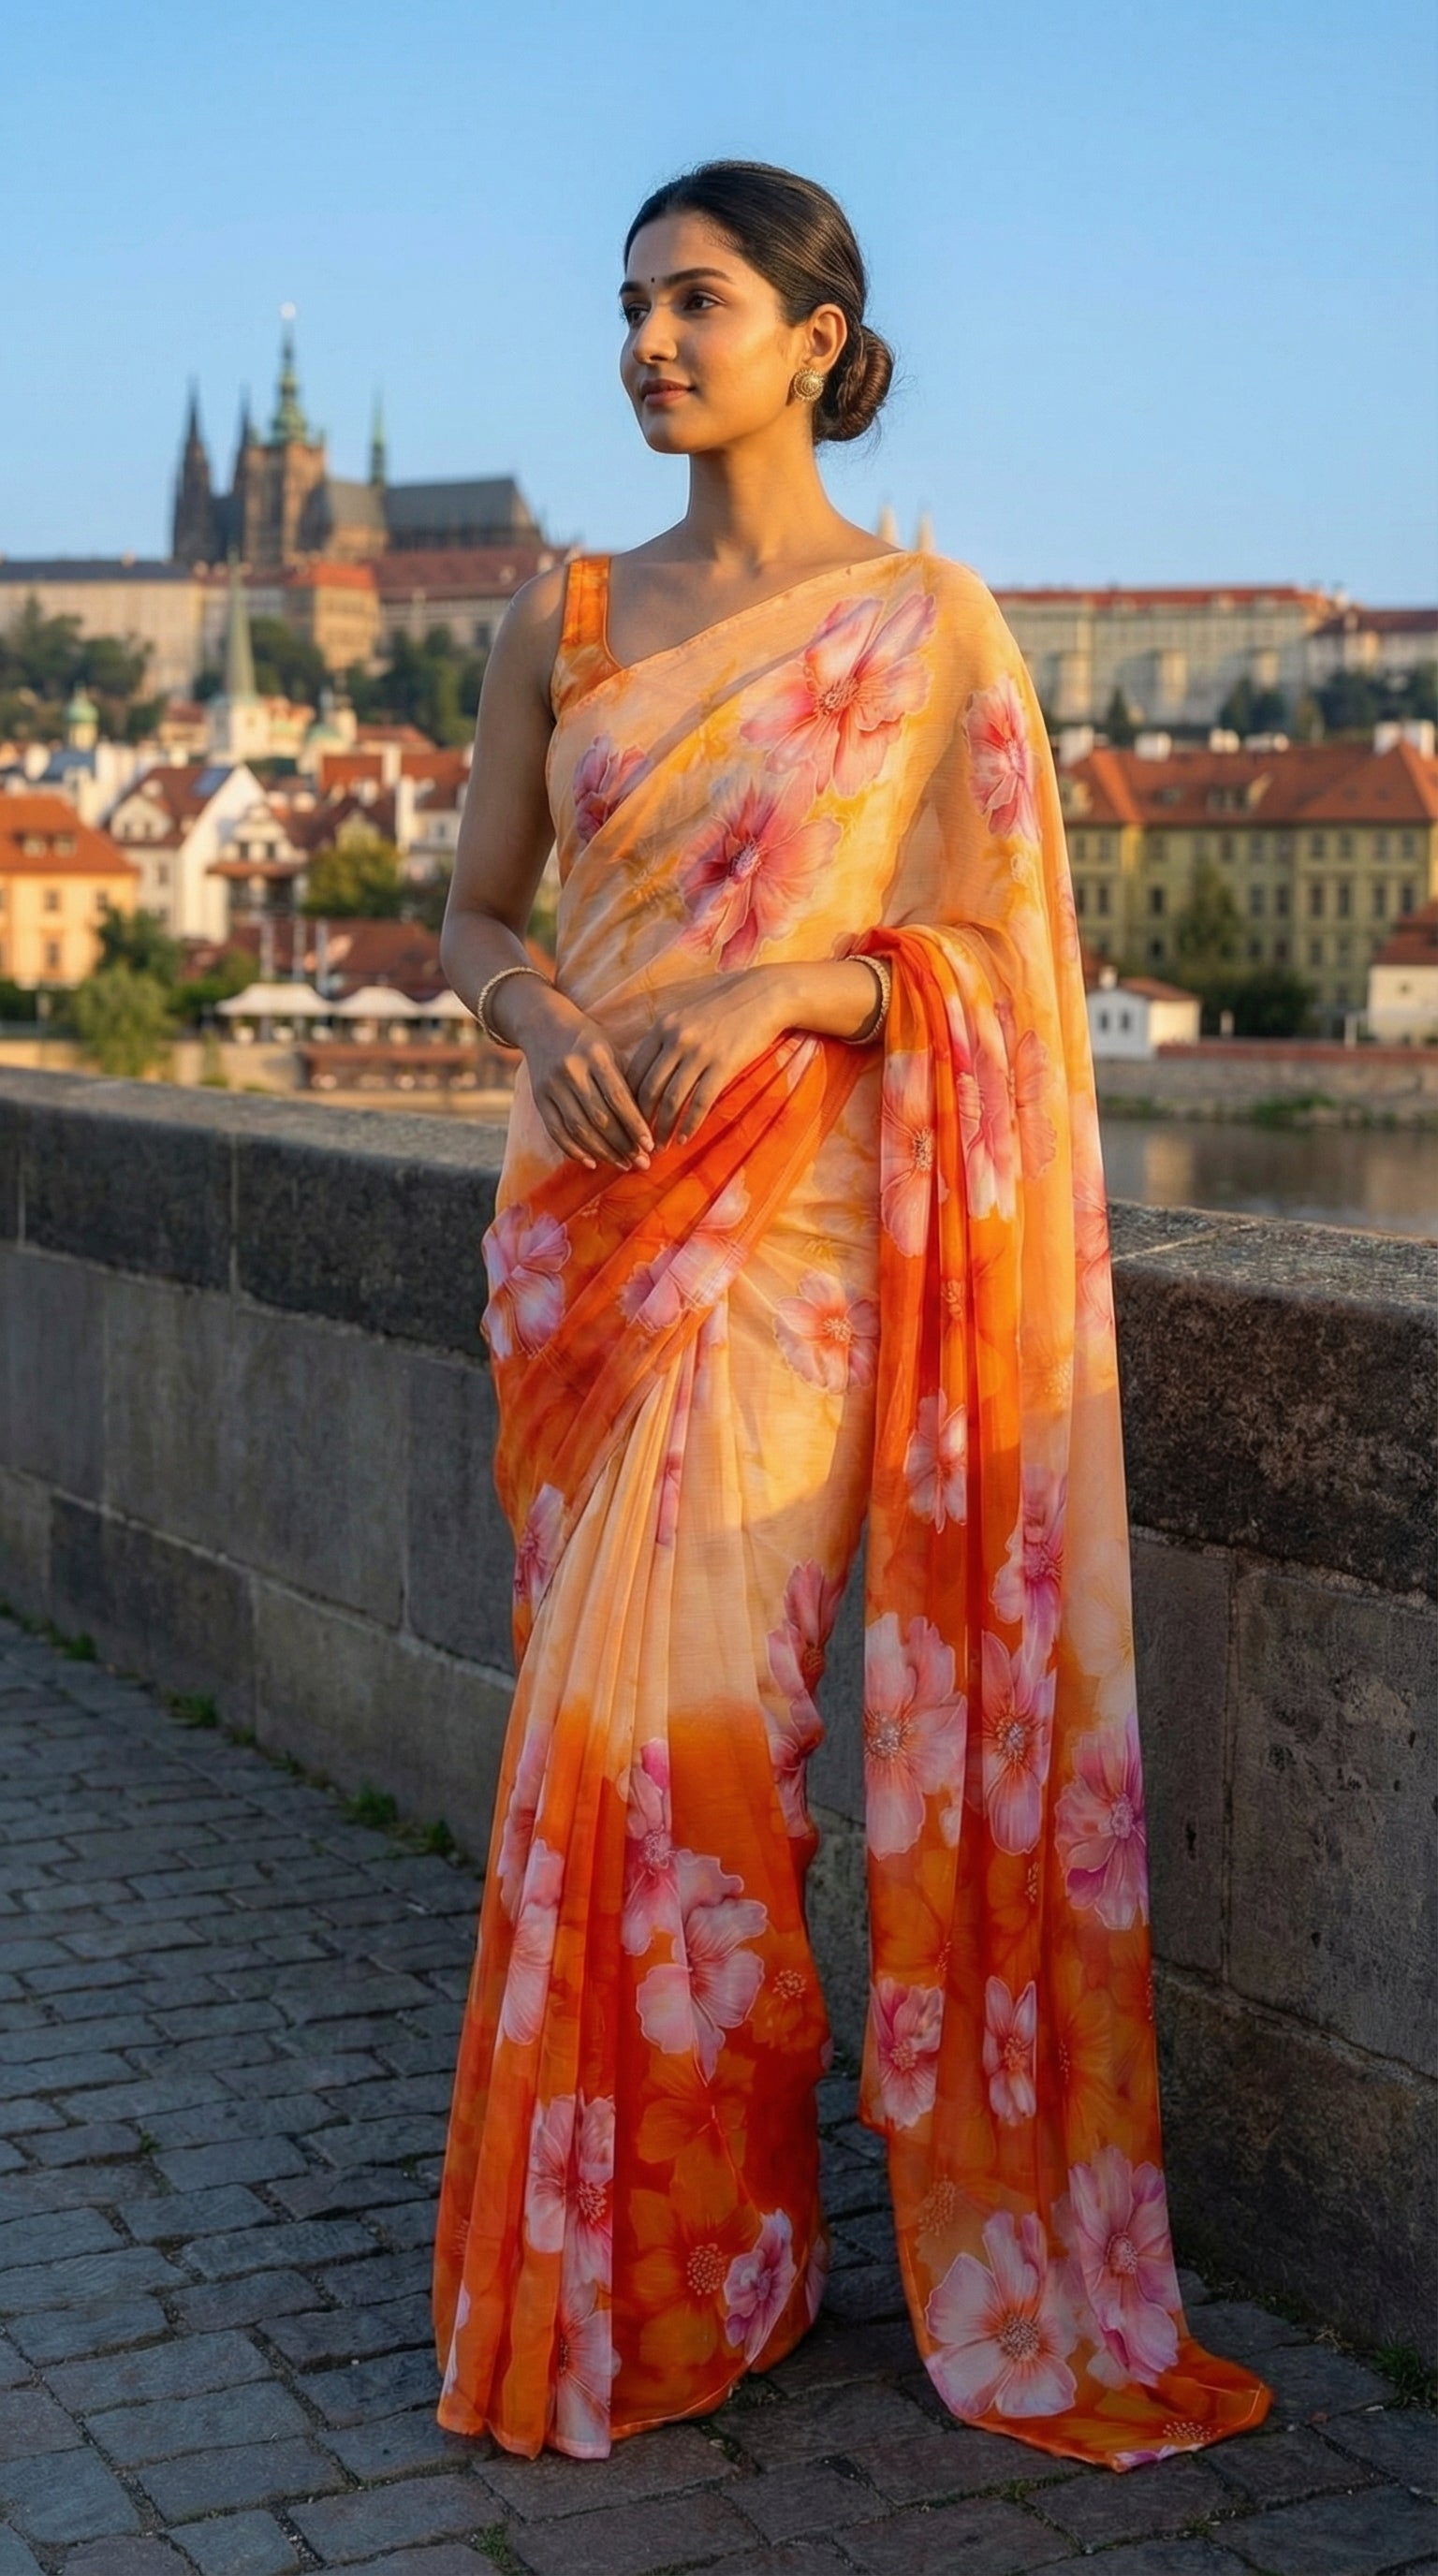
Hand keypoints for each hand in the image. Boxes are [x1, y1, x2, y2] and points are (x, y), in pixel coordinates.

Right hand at [501, 977, 653, 1171]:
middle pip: (599, 1117)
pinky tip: (592, 1162)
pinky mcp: (539, 1097)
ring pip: (579, 1128)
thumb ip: (627, 1082)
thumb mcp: (611, 1050)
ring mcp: (552, 1085)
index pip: (618, 1098)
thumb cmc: (589, 1040)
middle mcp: (572, 1070)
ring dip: (603, 1152)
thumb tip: (647, 1123)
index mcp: (596, 1055)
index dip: (634, 1125)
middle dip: (622, 1144)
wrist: (543, 1023)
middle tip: (641, 1162)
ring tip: (622, 1164)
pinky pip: (556, 1130)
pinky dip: (574, 1150)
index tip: (650, 1145)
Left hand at [624, 968, 788, 1145]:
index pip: (634, 1072)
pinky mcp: (723, 1064)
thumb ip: (665, 1040)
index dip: (627, 1101)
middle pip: (649, 1089)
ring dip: (664, 1128)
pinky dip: (690, 1123)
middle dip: (641, 1121)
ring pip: (672, 1099)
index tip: (627, 1120)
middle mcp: (675, 1039)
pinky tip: (685, 1138)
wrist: (763, 995)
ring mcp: (699, 1052)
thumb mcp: (685, 1017)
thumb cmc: (723, 1009)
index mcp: (661, 1028)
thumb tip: (647, 1072)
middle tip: (640, 1141)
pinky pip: (700, 1101)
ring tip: (661, 1146)